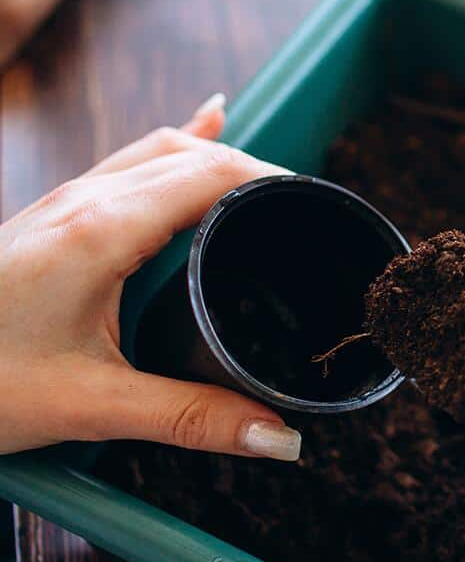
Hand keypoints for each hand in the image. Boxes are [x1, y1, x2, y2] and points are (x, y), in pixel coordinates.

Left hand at [0, 94, 304, 460]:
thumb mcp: (91, 406)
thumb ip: (193, 418)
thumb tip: (280, 435)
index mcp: (102, 231)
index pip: (211, 174)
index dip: (273, 180)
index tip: (319, 207)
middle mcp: (82, 200)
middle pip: (190, 154)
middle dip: (255, 169)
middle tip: (307, 208)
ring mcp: (60, 203)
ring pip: (157, 149)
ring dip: (215, 156)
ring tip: (267, 176)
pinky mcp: (48, 217)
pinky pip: (128, 160)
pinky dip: (176, 148)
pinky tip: (201, 126)